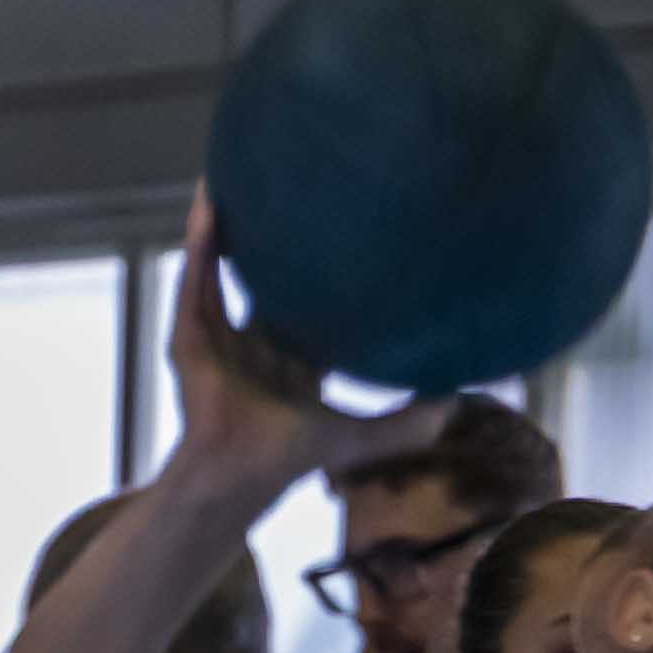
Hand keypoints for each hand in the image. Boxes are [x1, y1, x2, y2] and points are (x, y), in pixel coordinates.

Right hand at [167, 189, 455, 502]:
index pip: (310, 302)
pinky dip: (201, 244)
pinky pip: (196, 280)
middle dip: (269, 236)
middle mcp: (255, 342)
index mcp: (294, 358)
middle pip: (262, 276)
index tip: (345, 228)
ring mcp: (219, 336)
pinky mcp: (190, 336)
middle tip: (286, 187)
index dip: (324, 269)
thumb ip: (413, 421)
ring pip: (221, 268)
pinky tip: (210, 208)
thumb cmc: (297, 456)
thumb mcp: (366, 433)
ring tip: (229, 179)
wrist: (243, 473)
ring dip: (223, 227)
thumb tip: (462, 401)